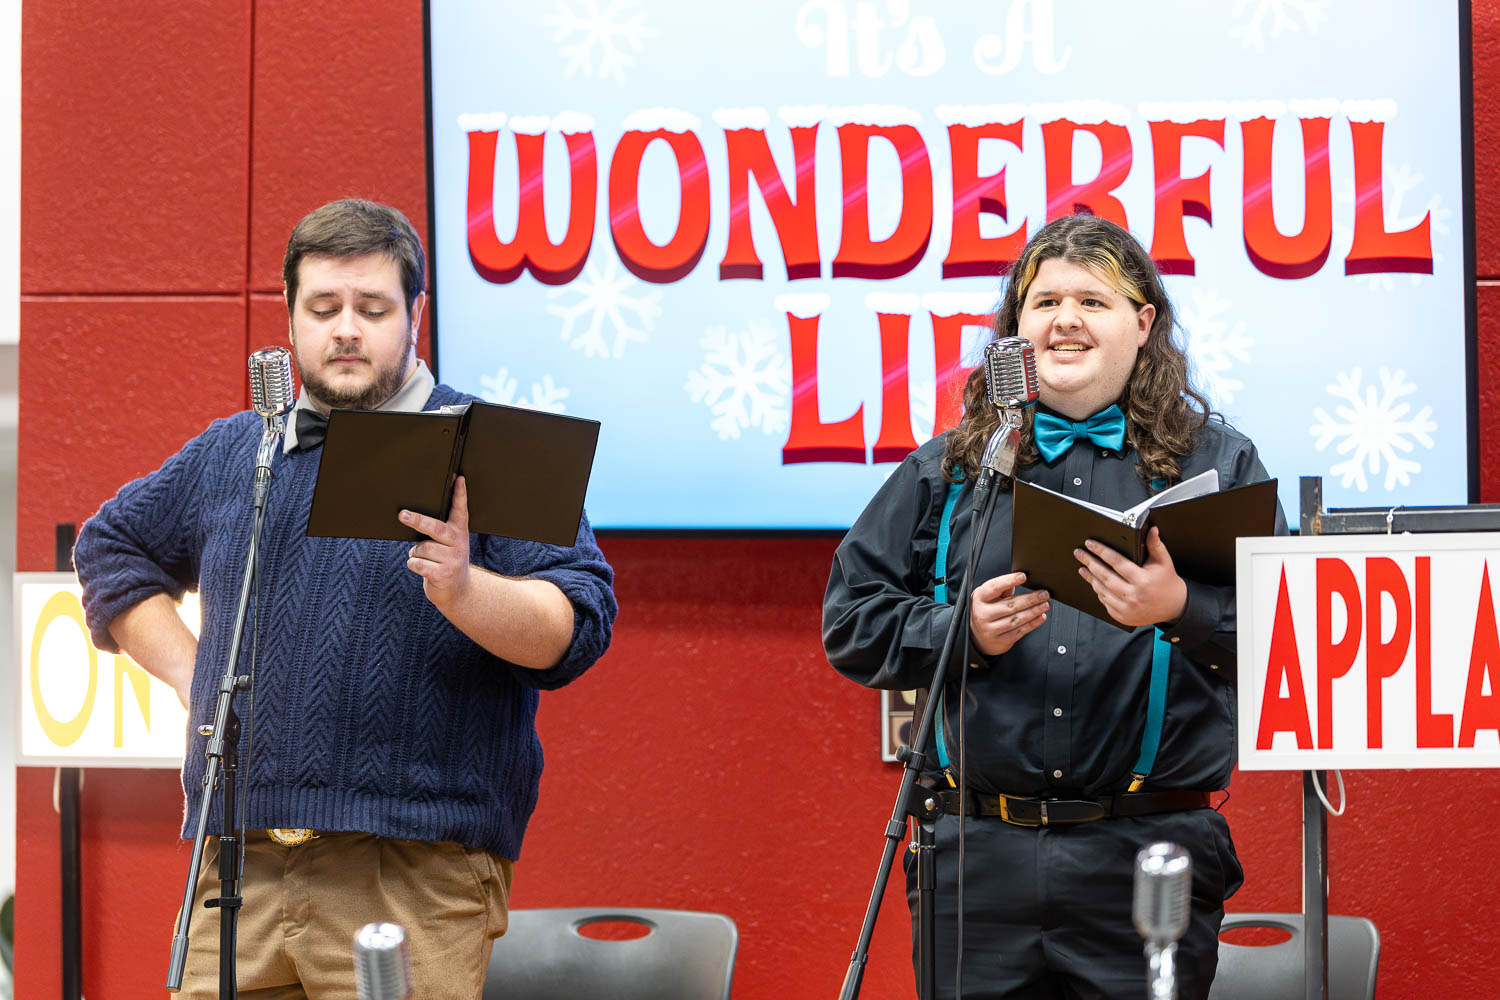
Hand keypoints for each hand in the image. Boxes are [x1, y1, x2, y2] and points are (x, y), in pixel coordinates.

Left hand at [400, 475, 472, 608]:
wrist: (459, 592)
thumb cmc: (447, 563)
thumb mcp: (450, 545)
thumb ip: (439, 530)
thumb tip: (409, 516)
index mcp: (459, 532)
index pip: (460, 510)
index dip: (459, 494)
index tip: (458, 478)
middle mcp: (458, 543)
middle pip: (435, 527)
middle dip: (417, 520)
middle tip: (402, 515)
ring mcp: (452, 559)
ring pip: (420, 548)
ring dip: (415, 554)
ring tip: (426, 560)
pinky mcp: (443, 574)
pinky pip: (417, 563)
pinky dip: (414, 565)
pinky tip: (423, 569)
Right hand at [968, 572, 1049, 656]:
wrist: (978, 636)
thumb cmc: (985, 611)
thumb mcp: (988, 597)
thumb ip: (1002, 589)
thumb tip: (1018, 580)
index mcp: (980, 598)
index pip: (994, 587)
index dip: (1009, 581)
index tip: (1023, 576)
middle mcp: (983, 613)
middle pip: (1010, 605)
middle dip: (1030, 599)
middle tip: (1043, 594)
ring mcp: (991, 628)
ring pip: (1016, 619)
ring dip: (1034, 611)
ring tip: (1045, 605)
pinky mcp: (1001, 640)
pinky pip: (1020, 631)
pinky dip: (1033, 623)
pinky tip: (1041, 617)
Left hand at [1074, 527, 1186, 627]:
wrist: (1174, 607)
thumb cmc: (1167, 582)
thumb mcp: (1164, 562)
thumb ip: (1155, 545)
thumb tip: (1151, 529)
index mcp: (1143, 580)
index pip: (1116, 562)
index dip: (1101, 551)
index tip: (1090, 544)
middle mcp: (1133, 595)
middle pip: (1104, 576)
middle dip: (1089, 562)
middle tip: (1080, 553)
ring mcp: (1126, 608)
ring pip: (1101, 590)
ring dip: (1090, 577)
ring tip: (1083, 567)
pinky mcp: (1122, 616)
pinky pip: (1104, 601)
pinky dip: (1098, 591)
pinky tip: (1094, 582)